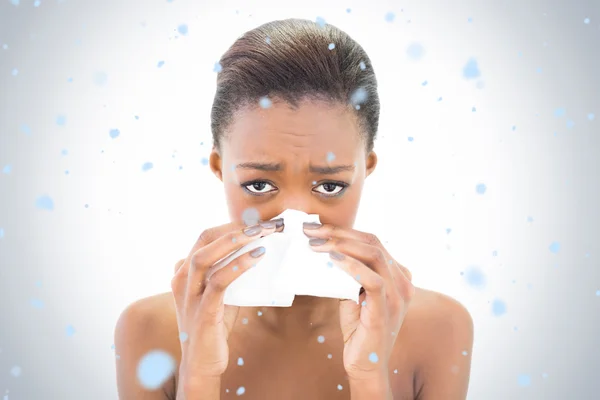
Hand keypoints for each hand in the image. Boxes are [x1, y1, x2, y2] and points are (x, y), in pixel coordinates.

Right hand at [171, 218, 283, 387]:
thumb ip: (231, 276)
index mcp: (185, 273)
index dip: (230, 226)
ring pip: (206, 256)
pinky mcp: (202, 311)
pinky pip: (218, 282)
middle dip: (234, 228)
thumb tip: (259, 255)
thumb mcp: (222, 296)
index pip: (206, 238)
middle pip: (204, 240)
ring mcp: (189, 295)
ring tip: (261, 234)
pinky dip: (238, 266)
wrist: (201, 365)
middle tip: (263, 225)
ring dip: (236, 242)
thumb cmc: (213, 328)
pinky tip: (256, 257)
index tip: (256, 222)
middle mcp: (182, 280)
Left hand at [303, 222, 413, 381]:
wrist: (366, 364)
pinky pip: (373, 280)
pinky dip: (352, 266)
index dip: (345, 231)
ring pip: (374, 255)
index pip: (372, 241)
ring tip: (316, 243)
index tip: (317, 228)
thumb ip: (348, 273)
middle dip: (339, 233)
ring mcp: (398, 296)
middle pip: (373, 243)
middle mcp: (403, 282)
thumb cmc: (359, 329)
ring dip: (341, 245)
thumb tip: (325, 250)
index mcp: (398, 275)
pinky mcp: (386, 310)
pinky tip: (332, 260)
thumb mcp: (353, 293)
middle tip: (311, 231)